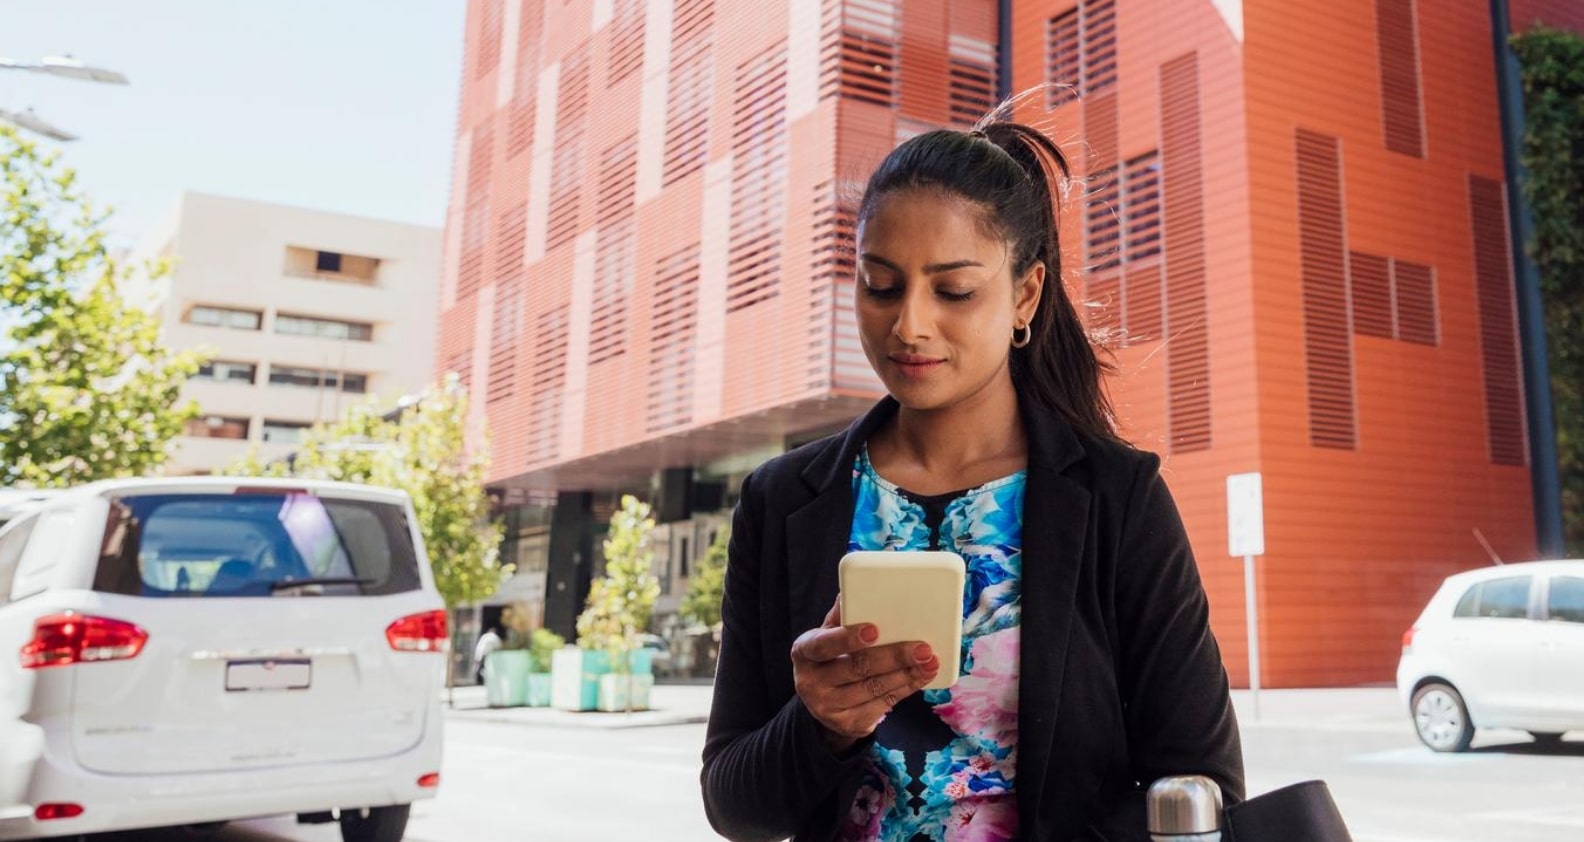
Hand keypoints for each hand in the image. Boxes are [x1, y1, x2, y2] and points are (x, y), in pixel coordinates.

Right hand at [790, 599, 938, 753]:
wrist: (822, 703)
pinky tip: (921, 676)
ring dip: (907, 674)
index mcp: (804, 653)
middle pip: (857, 668)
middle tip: (922, 647)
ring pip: (875, 688)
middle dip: (893, 657)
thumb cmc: (829, 658)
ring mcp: (829, 707)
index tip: (875, 630)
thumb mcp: (826, 636)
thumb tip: (849, 589)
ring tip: (930, 660)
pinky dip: (906, 688)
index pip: (824, 645)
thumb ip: (840, 617)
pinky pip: (883, 704)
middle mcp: (811, 683)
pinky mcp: (849, 724)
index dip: (848, 638)